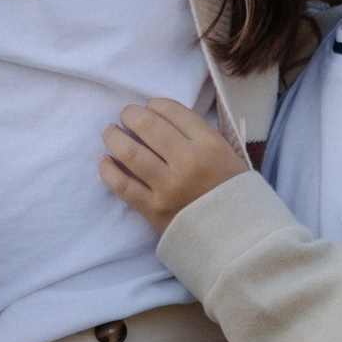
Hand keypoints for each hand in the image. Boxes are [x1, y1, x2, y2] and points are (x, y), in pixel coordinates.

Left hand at [99, 99, 246, 233]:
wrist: (236, 237)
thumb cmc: (231, 192)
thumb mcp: (228, 155)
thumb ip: (199, 135)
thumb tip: (162, 117)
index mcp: (210, 145)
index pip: (172, 111)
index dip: (154, 104)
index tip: (149, 106)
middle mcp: (188, 162)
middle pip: (148, 126)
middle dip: (130, 114)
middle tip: (125, 114)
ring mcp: (168, 187)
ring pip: (130, 152)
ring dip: (113, 136)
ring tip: (109, 131)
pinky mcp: (153, 209)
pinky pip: (122, 185)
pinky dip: (108, 170)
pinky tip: (104, 160)